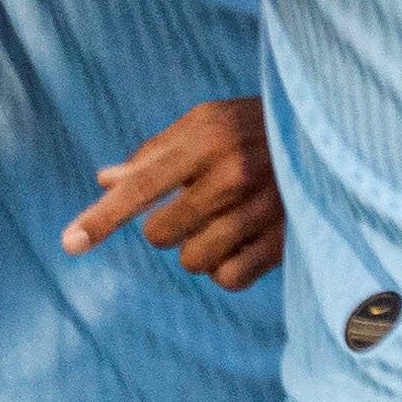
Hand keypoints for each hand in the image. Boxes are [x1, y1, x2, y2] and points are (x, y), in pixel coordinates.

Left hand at [62, 96, 284, 287]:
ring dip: (196, 248)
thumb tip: (104, 180)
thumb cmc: (254, 124)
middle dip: (166, 225)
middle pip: (161, 233)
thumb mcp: (205, 121)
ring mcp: (262, 209)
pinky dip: (224, 269)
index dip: (103, 217)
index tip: (70, 243)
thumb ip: (154, 152)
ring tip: (222, 222)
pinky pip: (227, 279)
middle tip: (195, 203)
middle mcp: (233, 172)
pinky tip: (240, 243)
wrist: (331, 133)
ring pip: (192, 261)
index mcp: (208, 136)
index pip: (142, 184)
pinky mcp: (284, 241)